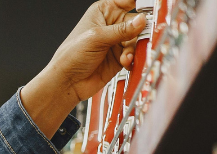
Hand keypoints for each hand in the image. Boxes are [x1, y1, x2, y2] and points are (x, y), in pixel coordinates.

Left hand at [21, 0, 146, 138]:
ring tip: (125, 56)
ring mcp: (117, 41)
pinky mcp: (120, 57)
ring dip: (133, 48)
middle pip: (137, 21)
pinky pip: (134, 54)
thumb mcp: (96, 38)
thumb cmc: (71, 56)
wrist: (67, 83)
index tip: (150, 9)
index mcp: (104, 11)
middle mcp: (112, 25)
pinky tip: (125, 62)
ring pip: (137, 39)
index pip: (128, 1)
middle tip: (138, 38)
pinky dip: (132, 58)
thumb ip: (121, 30)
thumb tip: (141, 20)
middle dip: (139, 31)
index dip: (141, 3)